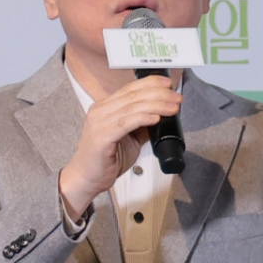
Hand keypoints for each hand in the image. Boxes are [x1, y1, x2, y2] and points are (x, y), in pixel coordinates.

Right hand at [58, 75, 182, 218]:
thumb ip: (140, 126)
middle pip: (132, 95)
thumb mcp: (127, 138)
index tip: (167, 84)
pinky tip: (156, 119)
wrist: (86, 178)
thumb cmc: (103, 160)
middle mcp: (100, 111)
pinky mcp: (101, 137)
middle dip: (159, 94)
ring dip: (156, 105)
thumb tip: (160, 116)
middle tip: (176, 97)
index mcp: (104, 108)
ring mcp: (99, 123)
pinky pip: (125, 123)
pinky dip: (143, 118)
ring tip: (173, 107)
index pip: (129, 89)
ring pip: (132, 107)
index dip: (150, 83)